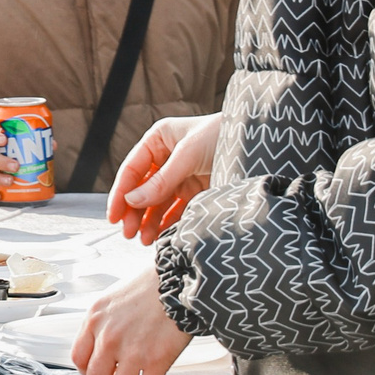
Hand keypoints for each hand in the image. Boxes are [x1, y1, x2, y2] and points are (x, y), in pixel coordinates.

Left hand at [73, 263, 192, 374]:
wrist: (177, 280)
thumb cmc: (150, 286)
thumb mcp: (112, 299)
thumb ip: (102, 324)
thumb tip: (100, 346)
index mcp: (96, 319)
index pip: (78, 358)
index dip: (88, 370)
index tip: (99, 371)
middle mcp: (110, 336)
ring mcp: (132, 350)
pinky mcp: (156, 359)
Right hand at [108, 113, 220, 241]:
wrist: (260, 141)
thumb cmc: (222, 135)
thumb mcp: (188, 154)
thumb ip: (162, 180)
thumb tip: (132, 201)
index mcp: (158, 140)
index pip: (132, 169)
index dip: (120, 193)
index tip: (113, 216)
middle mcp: (167, 158)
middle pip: (143, 189)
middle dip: (134, 212)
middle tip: (128, 234)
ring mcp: (182, 175)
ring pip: (158, 202)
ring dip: (149, 221)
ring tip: (144, 240)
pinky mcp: (197, 190)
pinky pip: (178, 209)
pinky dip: (168, 222)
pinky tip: (162, 235)